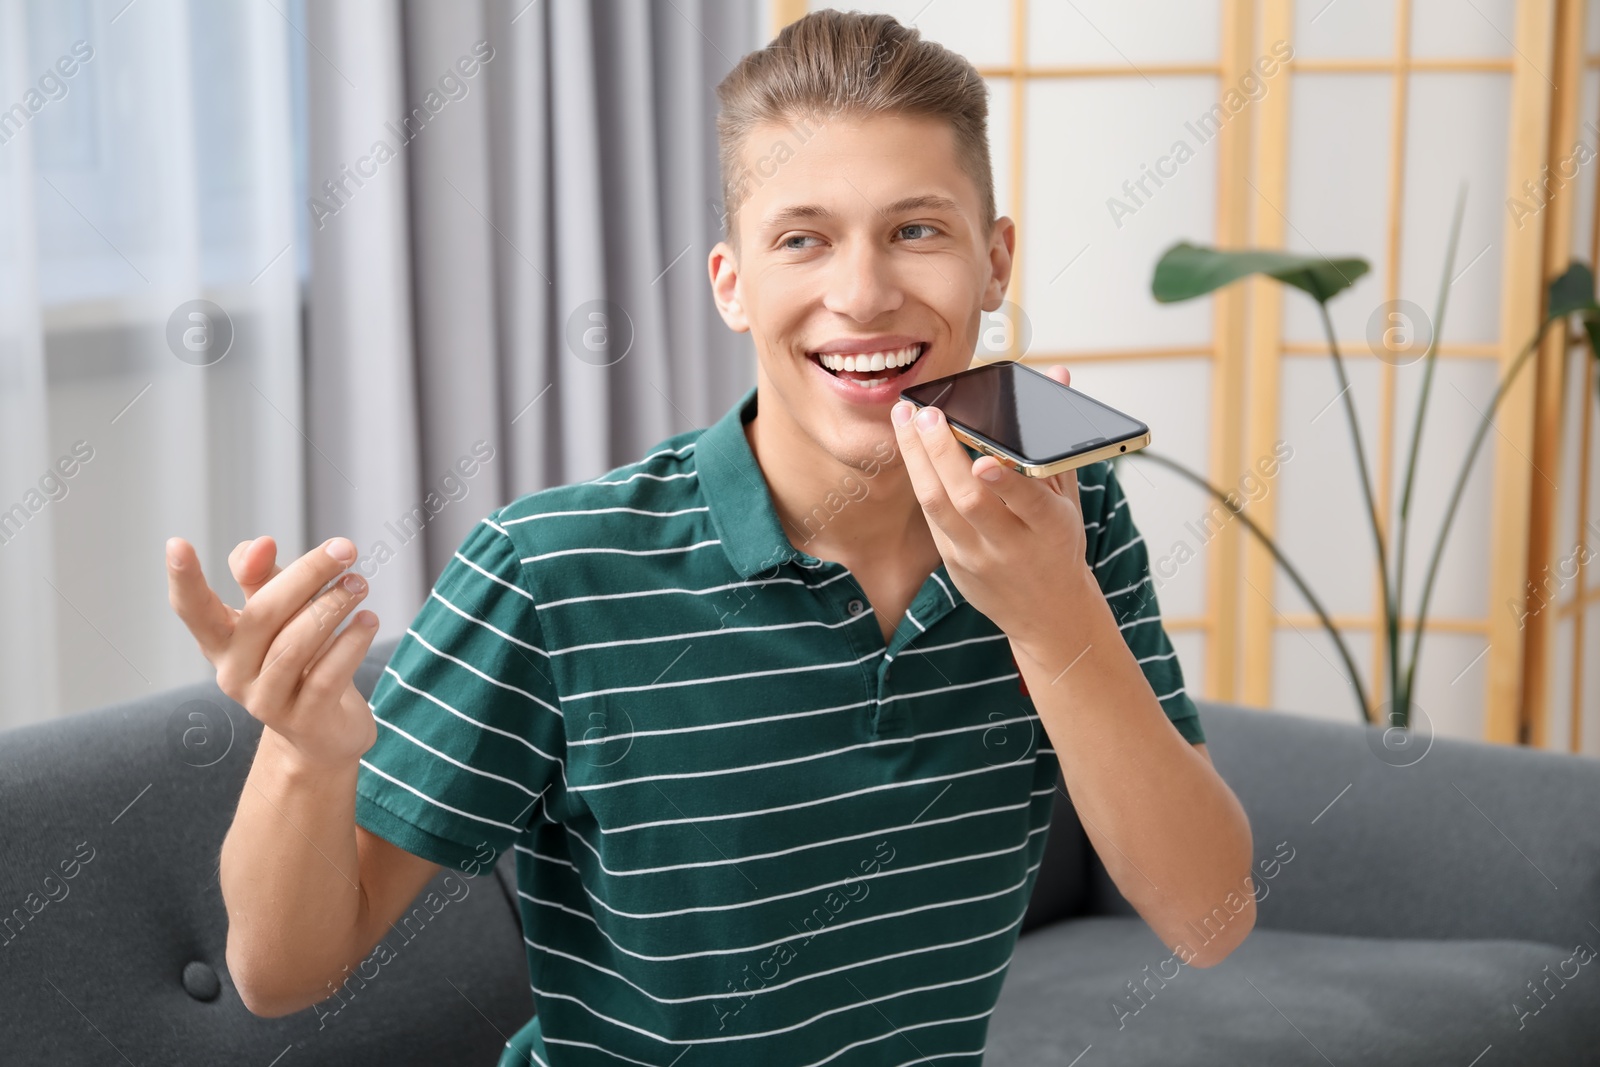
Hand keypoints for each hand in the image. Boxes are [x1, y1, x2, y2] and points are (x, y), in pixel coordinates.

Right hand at [166, 534, 379, 767]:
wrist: (323, 733)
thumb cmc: (300, 660)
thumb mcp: (279, 616)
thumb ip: (264, 579)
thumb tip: (259, 544)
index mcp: (221, 642)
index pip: (193, 610)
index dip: (184, 580)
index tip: (176, 543)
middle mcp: (234, 673)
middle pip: (263, 614)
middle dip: (306, 575)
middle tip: (345, 549)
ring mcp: (266, 701)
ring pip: (296, 644)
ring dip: (333, 606)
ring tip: (359, 584)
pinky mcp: (304, 720)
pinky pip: (327, 675)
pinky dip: (351, 643)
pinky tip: (368, 620)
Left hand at [890, 364, 1094, 647]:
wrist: (1047, 613)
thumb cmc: (1057, 543)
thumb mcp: (1069, 496)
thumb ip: (1054, 435)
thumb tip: (1058, 374)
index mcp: (1050, 527)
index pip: (1028, 502)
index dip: (1005, 483)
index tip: (985, 460)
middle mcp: (1011, 545)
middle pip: (969, 500)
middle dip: (943, 453)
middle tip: (927, 413)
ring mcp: (977, 557)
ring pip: (938, 506)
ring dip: (917, 459)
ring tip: (906, 420)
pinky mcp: (952, 563)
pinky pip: (930, 516)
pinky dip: (920, 477)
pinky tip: (910, 448)